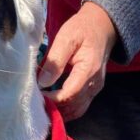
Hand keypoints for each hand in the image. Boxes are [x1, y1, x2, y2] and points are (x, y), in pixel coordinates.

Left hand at [38, 2, 117, 120]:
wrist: (102, 28)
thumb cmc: (82, 29)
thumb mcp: (66, 37)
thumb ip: (56, 60)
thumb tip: (43, 82)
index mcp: (89, 69)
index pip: (69, 94)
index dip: (52, 98)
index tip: (37, 95)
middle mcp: (95, 83)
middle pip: (72, 105)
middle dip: (54, 106)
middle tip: (37, 102)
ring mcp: (95, 89)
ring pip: (76, 111)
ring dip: (60, 112)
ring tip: (44, 106)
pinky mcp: (93, 92)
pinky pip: (79, 108)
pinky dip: (66, 111)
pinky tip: (54, 107)